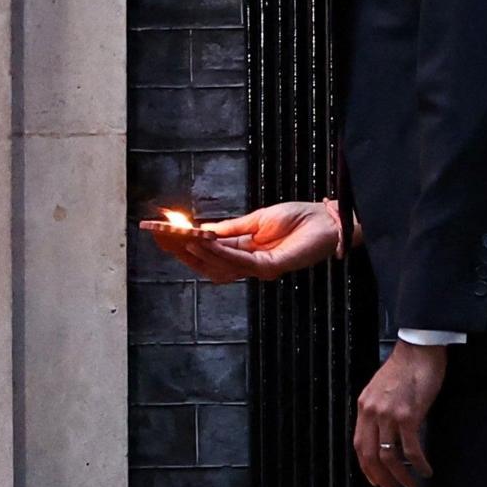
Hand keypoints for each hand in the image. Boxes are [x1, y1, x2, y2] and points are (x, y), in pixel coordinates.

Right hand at [152, 199, 341, 283]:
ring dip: (194, 252)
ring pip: (218, 265)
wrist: (329, 222)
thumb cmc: (299, 218)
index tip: (159, 231)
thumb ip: (232, 229)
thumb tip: (204, 230)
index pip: (206, 252)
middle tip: (156, 236)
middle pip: (206, 263)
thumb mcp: (258, 219)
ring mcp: (259, 268)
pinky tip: (202, 242)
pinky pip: (238, 262)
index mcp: (244, 252)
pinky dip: (218, 252)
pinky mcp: (271, 266)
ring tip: (174, 239)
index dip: (182, 243)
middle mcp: (248, 264)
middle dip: (180, 251)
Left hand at [352, 340, 444, 486]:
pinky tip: (426, 471)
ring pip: (390, 457)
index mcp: (364, 407)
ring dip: (401, 477)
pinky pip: (411, 449)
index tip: (374, 480)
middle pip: (371, 456)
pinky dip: (419, 464)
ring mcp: (389, 415)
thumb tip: (386, 433)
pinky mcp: (409, 415)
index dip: (366, 466)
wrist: (419, 349)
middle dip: (381, 479)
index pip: (359, 444)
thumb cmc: (405, 367)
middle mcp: (372, 413)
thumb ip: (379, 411)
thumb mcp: (382, 390)